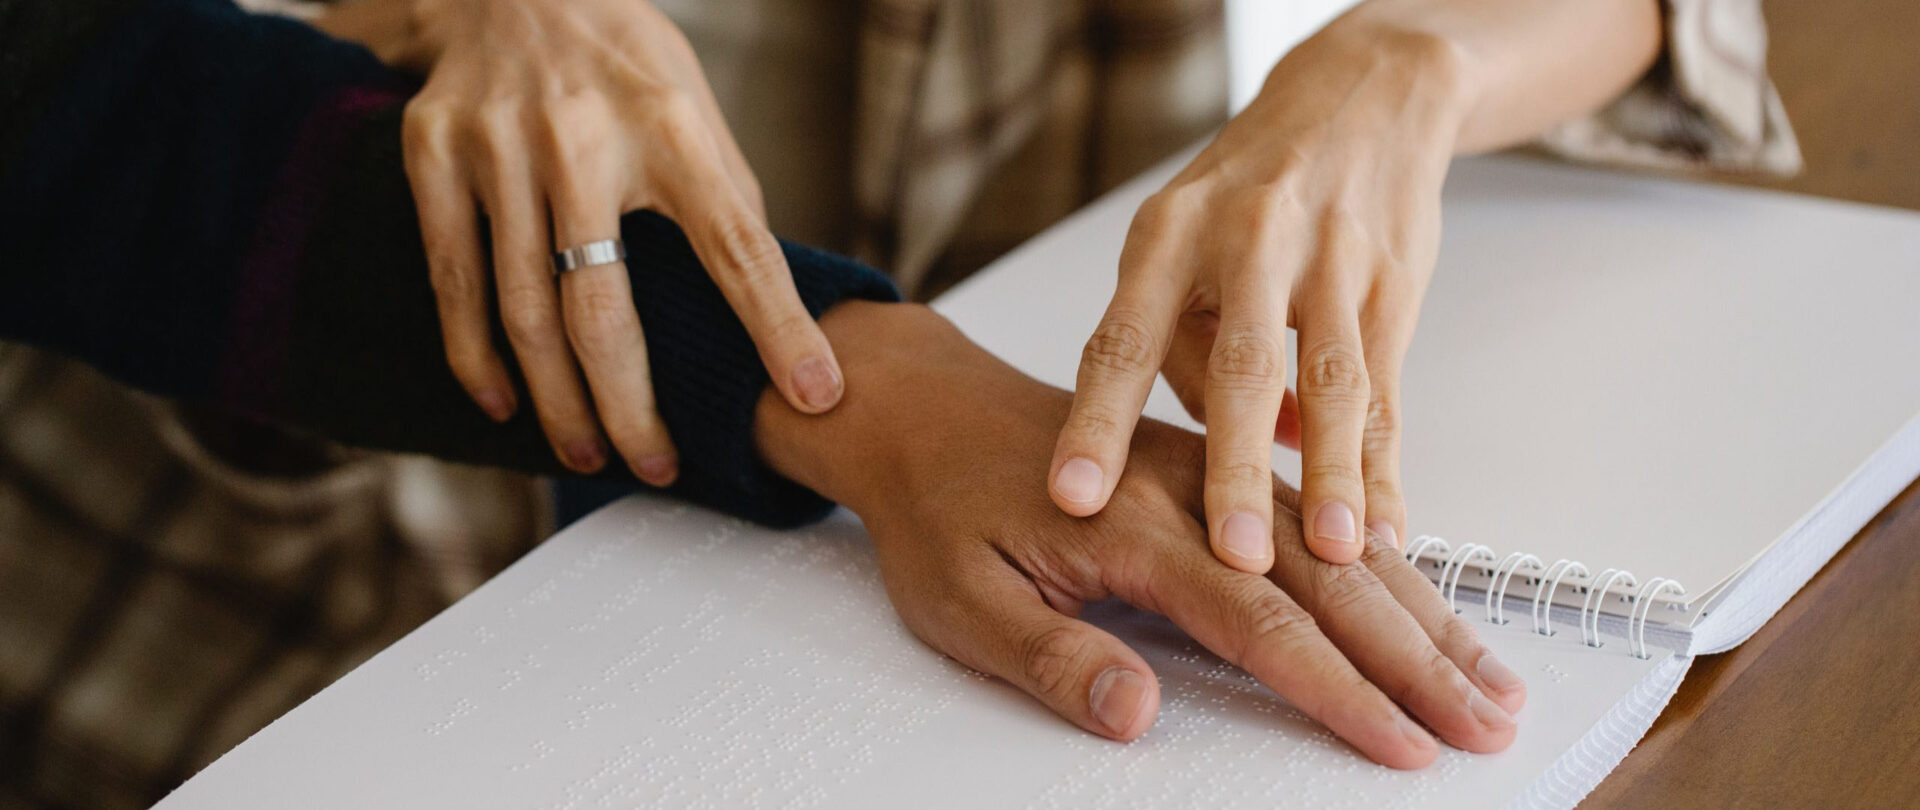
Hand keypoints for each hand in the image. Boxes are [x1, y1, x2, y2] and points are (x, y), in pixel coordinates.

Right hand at [319, 0, 842, 482]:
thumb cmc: (620, 59)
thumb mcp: (694, 102)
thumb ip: (724, 198)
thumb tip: (769, 309)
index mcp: (672, 123)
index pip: (738, 245)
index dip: (778, 329)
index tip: (814, 397)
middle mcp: (581, 136)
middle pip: (606, 309)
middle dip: (633, 407)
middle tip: (657, 467)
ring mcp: (499, 145)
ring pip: (524, 312)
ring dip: (557, 401)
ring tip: (586, 454)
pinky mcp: (434, 151)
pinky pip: (454, 280)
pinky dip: (476, 355)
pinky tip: (503, 402)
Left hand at [758, 302, 1524, 766]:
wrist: (920, 406)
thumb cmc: (937, 505)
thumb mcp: (958, 600)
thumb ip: (1050, 659)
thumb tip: (1138, 715)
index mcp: (1132, 524)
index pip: (1258, 620)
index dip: (1336, 689)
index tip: (1402, 743)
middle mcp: (1190, 487)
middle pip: (1328, 578)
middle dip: (1417, 657)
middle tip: (1489, 720)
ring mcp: (1211, 468)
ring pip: (1338, 543)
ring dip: (1422, 611)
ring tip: (1488, 675)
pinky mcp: (1215, 462)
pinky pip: (1318, 511)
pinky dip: (1386, 558)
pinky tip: (1430, 599)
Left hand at [1050, 23, 1477, 570]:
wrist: (1362, 96)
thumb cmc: (1247, 192)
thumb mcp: (1181, 242)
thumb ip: (1184, 353)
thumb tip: (1232, 460)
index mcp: (1166, 235)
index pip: (1119, 341)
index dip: (1096, 424)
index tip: (1071, 497)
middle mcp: (1246, 241)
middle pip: (1237, 367)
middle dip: (1234, 469)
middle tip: (1229, 555)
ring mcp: (1328, 261)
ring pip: (1331, 381)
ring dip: (1333, 474)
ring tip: (1333, 554)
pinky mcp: (1394, 283)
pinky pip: (1387, 388)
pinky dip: (1384, 463)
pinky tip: (1382, 526)